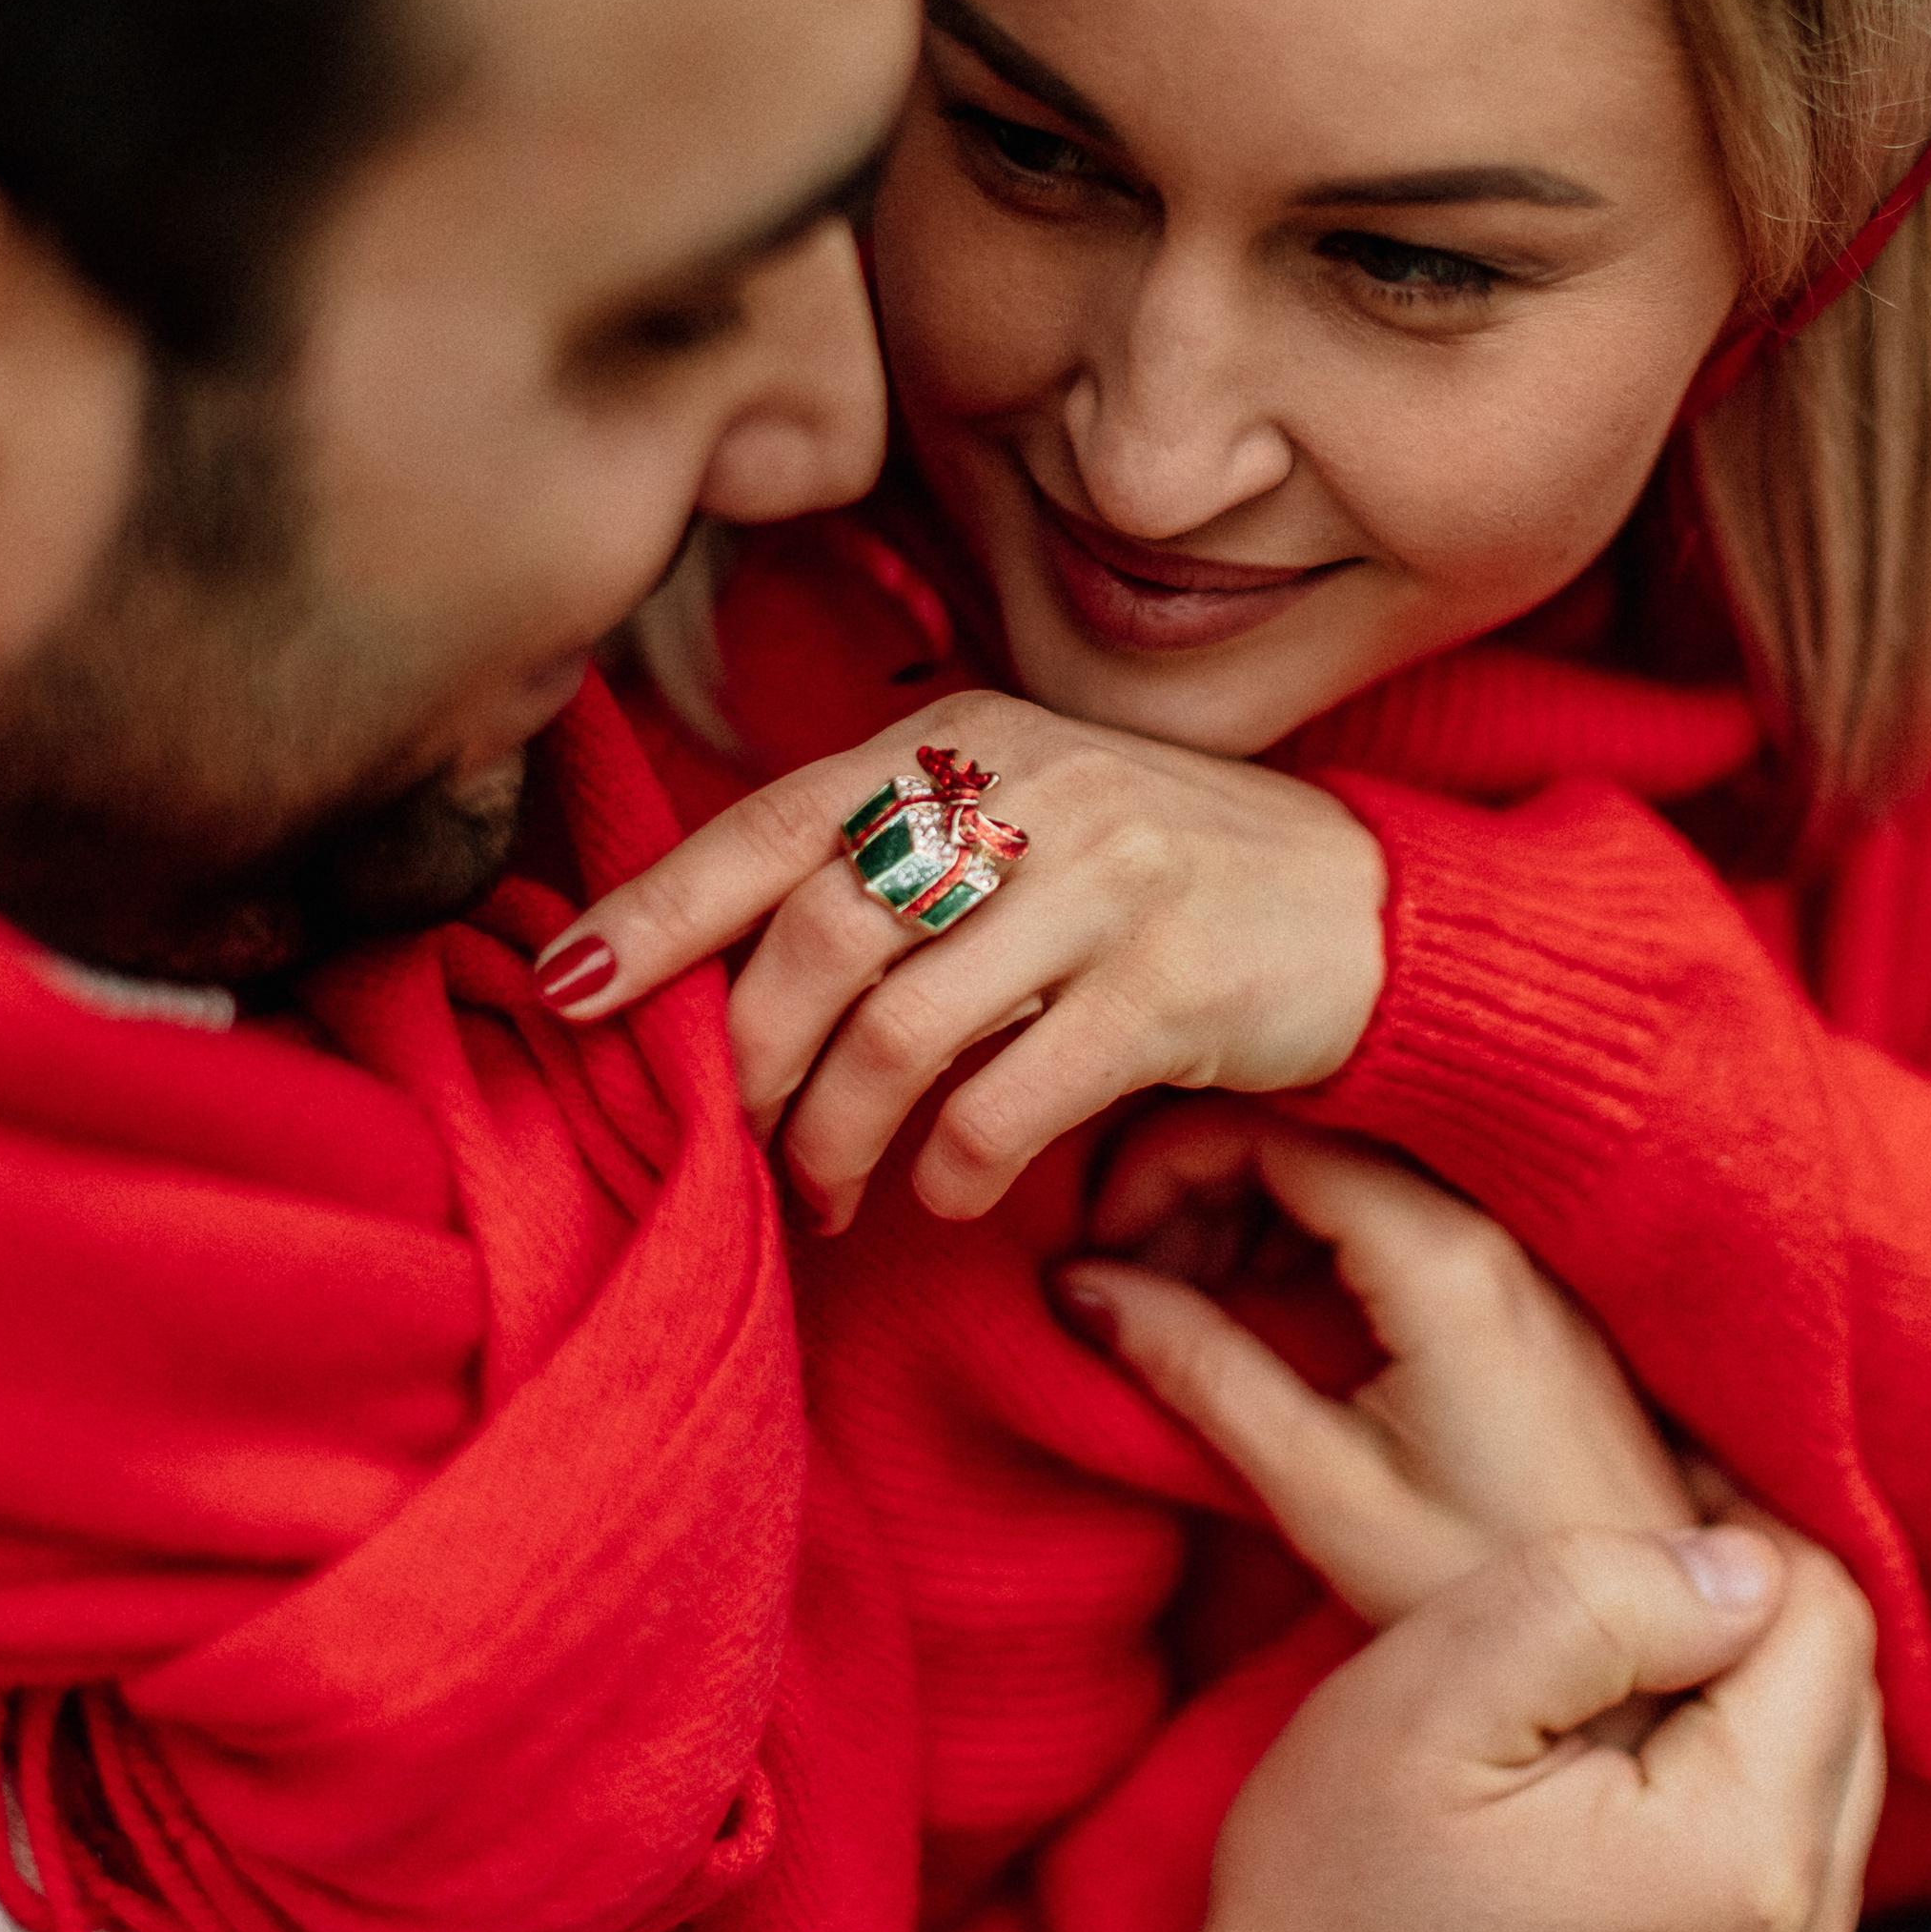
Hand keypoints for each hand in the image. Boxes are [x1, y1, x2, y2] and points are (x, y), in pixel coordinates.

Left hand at [536, 695, 1384, 1226]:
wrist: (1369, 909)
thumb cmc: (1155, 879)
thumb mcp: (1020, 820)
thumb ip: (888, 861)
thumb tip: (714, 966)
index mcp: (960, 739)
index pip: (770, 825)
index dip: (654, 914)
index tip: (561, 991)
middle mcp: (1025, 787)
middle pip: (817, 939)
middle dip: (750, 1064)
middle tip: (738, 1141)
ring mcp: (1104, 879)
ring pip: (897, 1030)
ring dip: (836, 1138)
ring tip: (830, 1192)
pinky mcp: (1171, 982)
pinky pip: (1006, 1099)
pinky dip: (950, 1165)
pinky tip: (946, 1188)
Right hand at [1059, 1116, 1695, 1625]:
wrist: (1650, 1663)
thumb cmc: (1486, 1587)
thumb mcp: (1324, 1490)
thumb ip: (1200, 1371)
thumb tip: (1078, 1288)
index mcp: (1444, 1261)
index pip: (1270, 1130)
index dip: (1159, 1167)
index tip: (1096, 1244)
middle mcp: (1489, 1229)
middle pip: (1305, 1133)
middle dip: (1190, 1186)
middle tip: (1119, 1274)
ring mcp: (1513, 1255)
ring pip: (1342, 1169)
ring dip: (1239, 1213)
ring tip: (1172, 1300)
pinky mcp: (1518, 1294)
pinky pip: (1386, 1213)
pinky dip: (1297, 1239)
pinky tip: (1251, 1310)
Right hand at [1108, 1517, 1883, 1931]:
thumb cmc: (1335, 1911)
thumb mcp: (1429, 1693)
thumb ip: (1599, 1595)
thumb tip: (1737, 1567)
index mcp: (1744, 1855)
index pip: (1827, 1616)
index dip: (1731, 1533)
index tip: (1621, 1529)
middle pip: (1843, 1709)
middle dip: (1742, 1635)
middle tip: (1598, 1615)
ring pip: (1820, 1806)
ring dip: (1736, 1734)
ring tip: (1588, 1718)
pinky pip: (1785, 1908)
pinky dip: (1722, 1835)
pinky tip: (1596, 1826)